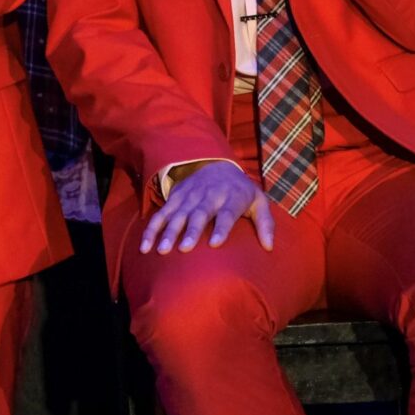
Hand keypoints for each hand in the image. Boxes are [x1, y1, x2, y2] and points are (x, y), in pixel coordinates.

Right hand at [139, 161, 274, 254]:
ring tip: (162, 250)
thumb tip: (269, 247)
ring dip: (168, 232)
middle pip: (199, 214)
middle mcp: (209, 196)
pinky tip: (145, 246)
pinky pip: (161, 214)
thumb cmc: (240, 191)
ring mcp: (189, 196)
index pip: (226, 214)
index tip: (215, 243)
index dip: (221, 228)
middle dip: (190, 230)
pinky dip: (152, 229)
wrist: (216, 164)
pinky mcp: (175, 198)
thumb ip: (266, 223)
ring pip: (177, 215)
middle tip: (184, 248)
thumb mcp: (258, 201)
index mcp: (231, 198)